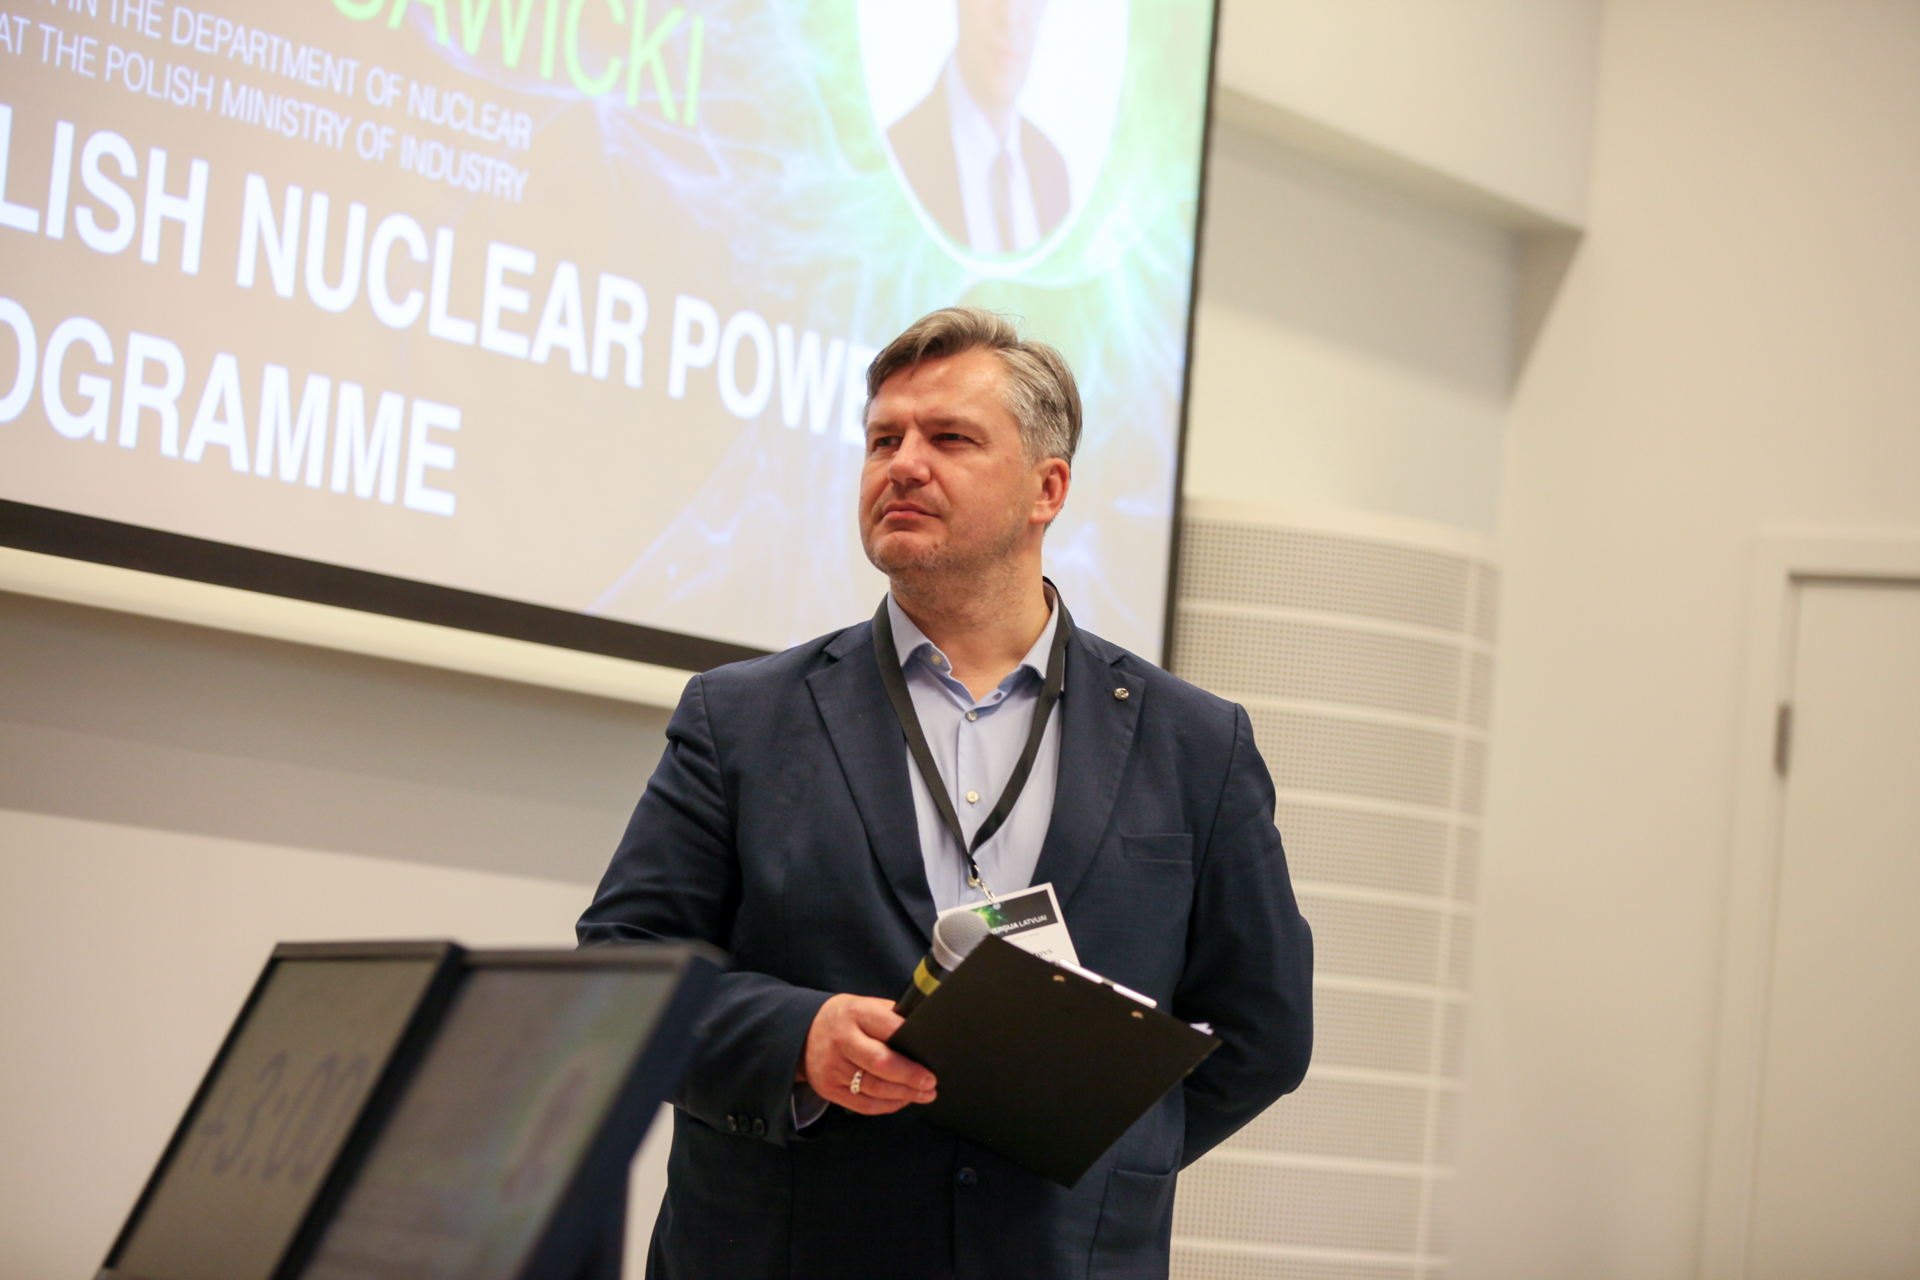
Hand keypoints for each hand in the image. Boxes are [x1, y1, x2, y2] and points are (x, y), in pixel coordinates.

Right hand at [800, 994, 936, 1115]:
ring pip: (874, 1088)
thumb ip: (890, 1017)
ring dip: (904, 1095)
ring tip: (924, 1094)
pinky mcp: (829, 1088)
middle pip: (881, 1064)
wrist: (803, 1033)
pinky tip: (902, 1100)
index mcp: (855, 1013)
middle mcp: (842, 1040)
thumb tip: (924, 1036)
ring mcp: (833, 1067)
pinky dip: (887, 1105)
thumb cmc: (847, 1019)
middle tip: (931, 1083)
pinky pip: (863, 1104)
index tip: (931, 1058)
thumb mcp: (865, 1005)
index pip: (889, 1028)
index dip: (912, 1044)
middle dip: (910, 1076)